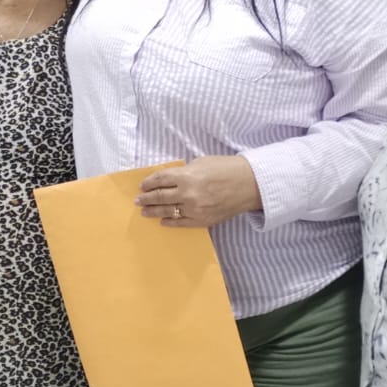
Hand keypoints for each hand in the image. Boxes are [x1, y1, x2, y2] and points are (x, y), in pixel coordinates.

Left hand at [135, 155, 261, 228]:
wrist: (248, 184)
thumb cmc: (226, 168)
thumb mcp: (201, 163)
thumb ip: (183, 172)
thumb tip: (169, 179)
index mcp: (187, 176)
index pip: (160, 180)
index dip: (148, 183)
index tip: (142, 186)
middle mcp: (188, 194)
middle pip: (160, 197)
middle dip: (146, 199)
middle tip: (138, 200)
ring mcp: (195, 210)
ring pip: (168, 212)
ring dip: (153, 212)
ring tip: (144, 211)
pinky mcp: (203, 220)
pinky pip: (181, 224)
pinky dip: (170, 222)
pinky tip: (162, 221)